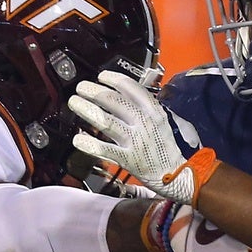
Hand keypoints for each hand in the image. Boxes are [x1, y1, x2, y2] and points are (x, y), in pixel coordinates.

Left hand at [70, 70, 219, 203]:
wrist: (176, 175)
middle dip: (94, 91)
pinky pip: (105, 149)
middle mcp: (144, 123)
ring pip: (106, 121)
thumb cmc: (164, 147)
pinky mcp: (128, 159)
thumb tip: (121, 93)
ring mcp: (136, 141)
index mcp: (153, 111)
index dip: (113, 80)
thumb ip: (143, 107)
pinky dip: (89, 144)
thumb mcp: (160, 121)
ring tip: (75, 103)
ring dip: (87, 110)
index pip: (132, 88)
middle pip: (114, 102)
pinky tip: (78, 139)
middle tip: (81, 88)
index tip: (101, 76)